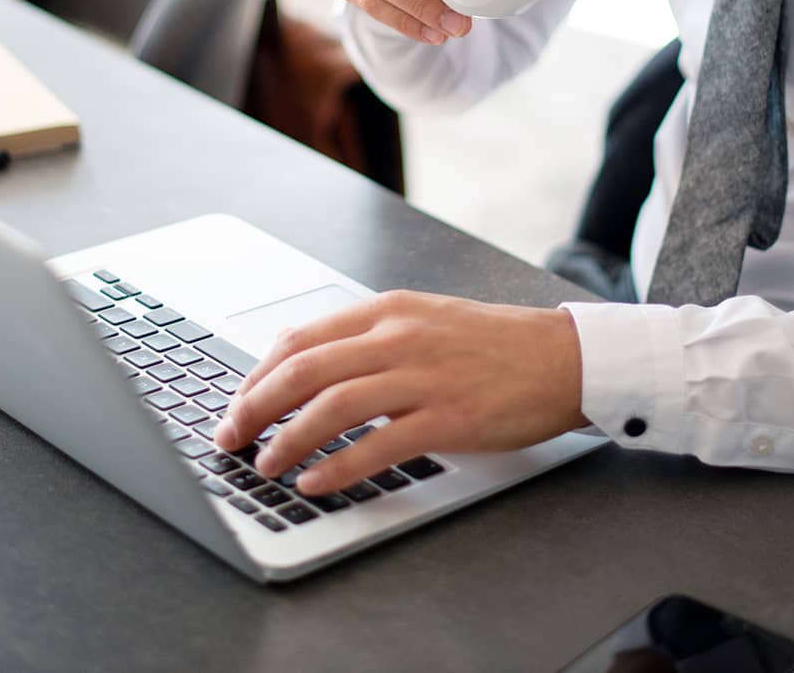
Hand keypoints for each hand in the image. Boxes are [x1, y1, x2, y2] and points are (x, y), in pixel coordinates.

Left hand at [210, 290, 591, 496]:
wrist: (563, 358)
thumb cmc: (493, 345)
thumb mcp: (422, 321)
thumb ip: (366, 336)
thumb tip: (302, 357)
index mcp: (387, 311)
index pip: (300, 339)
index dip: (257, 375)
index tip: (236, 404)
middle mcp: (398, 337)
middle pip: (304, 370)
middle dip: (255, 407)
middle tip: (231, 438)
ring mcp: (424, 377)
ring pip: (333, 406)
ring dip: (288, 440)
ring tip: (265, 464)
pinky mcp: (449, 418)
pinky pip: (379, 444)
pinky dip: (339, 466)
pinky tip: (315, 481)